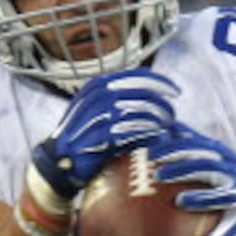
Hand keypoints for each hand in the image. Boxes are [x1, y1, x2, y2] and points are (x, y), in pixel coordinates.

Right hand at [28, 69, 180, 204]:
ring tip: (167, 129)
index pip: (137, 75)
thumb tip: (153, 92)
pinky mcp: (101, 136)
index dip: (160, 82)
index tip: (176, 92)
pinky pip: (134, 132)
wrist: (59, 160)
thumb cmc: (85, 135)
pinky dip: (149, 135)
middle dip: (162, 104)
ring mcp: (99, 115)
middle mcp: (98, 96)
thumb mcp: (98, 109)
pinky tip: (157, 139)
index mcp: (98, 85)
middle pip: (142, 93)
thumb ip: (119, 97)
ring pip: (141, 112)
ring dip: (158, 121)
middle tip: (172, 116)